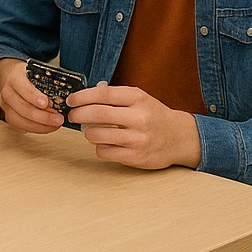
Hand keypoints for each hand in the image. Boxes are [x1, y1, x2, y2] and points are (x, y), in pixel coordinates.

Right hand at [0, 58, 65, 133]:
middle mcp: (8, 92)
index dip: (34, 97)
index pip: (23, 88)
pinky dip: (36, 129)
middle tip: (58, 119)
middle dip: (43, 116)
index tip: (46, 103)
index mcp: (14, 77)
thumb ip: (48, 80)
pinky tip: (48, 127)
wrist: (10, 77)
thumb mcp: (36, 71)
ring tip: (56, 124)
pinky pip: (21, 126)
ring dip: (41, 125)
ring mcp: (6, 105)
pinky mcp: (8, 116)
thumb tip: (68, 93)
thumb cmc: (27, 75)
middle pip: (23, 108)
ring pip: (21, 120)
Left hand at [66, 82, 200, 169]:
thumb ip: (114, 97)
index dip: (82, 97)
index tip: (71, 100)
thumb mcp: (139, 99)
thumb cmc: (154, 116)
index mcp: (138, 98)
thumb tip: (82, 99)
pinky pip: (104, 151)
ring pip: (97, 135)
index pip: (102, 94)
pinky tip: (106, 143)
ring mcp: (138, 139)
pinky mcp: (135, 157)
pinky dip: (100, 147)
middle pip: (97, 114)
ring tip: (91, 130)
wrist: (180, 138)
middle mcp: (139, 118)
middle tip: (72, 115)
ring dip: (88, 132)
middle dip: (78, 114)